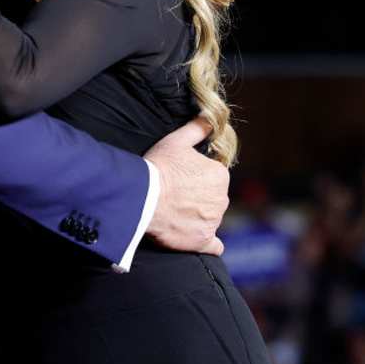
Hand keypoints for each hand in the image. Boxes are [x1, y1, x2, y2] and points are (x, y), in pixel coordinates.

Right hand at [142, 117, 229, 255]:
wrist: (143, 198)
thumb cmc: (158, 167)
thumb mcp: (176, 141)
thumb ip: (198, 128)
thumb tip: (210, 118)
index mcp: (219, 175)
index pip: (212, 176)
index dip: (195, 176)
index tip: (180, 178)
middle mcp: (222, 199)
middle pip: (212, 197)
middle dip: (198, 196)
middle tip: (175, 194)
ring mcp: (213, 222)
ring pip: (209, 217)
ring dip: (197, 216)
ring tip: (174, 211)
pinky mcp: (202, 241)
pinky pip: (213, 244)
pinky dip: (207, 240)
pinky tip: (195, 236)